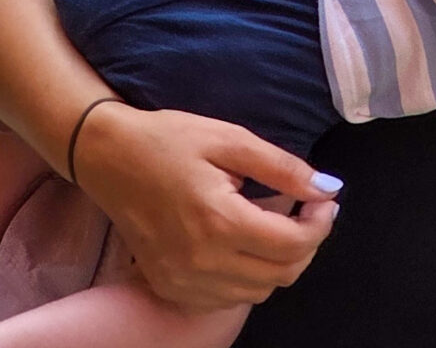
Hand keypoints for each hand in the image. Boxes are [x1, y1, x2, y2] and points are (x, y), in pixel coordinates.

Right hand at [74, 102, 338, 312]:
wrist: (108, 158)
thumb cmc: (169, 140)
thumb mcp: (228, 138)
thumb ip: (281, 167)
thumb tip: (327, 188)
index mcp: (219, 221)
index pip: (293, 244)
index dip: (320, 223)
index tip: (324, 199)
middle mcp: (202, 263)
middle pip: (281, 275)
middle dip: (306, 244)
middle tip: (306, 209)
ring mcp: (184, 282)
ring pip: (258, 292)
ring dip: (278, 262)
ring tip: (274, 222)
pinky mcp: (171, 288)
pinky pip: (227, 298)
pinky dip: (247, 277)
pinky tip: (243, 243)